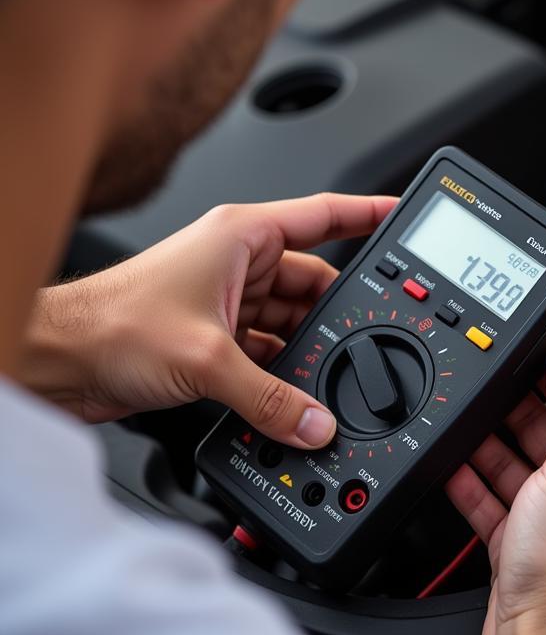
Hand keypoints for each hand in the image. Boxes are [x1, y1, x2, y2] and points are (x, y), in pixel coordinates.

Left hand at [23, 193, 394, 448]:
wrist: (57, 362)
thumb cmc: (111, 324)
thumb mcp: (208, 358)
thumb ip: (271, 397)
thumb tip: (315, 421)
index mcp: (243, 235)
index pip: (324, 216)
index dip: (367, 213)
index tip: (401, 216)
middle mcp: (238, 261)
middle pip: (312, 279)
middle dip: (335, 312)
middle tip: (366, 335)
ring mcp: (227, 298)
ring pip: (290, 319)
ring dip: (305, 349)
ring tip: (325, 376)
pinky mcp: (215, 334)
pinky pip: (268, 347)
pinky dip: (281, 371)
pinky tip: (292, 394)